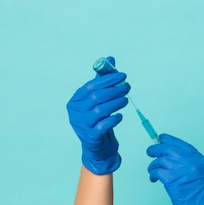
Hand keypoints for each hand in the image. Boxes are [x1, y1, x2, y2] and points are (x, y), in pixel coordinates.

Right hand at [67, 57, 129, 174]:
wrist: (96, 145)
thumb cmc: (97, 118)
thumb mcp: (98, 100)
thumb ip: (102, 80)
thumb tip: (111, 58)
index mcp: (76, 100)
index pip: (91, 86)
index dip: (108, 79)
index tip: (122, 75)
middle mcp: (75, 111)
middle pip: (97, 97)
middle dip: (115, 90)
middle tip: (128, 87)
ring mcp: (81, 125)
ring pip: (101, 110)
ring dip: (116, 103)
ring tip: (126, 100)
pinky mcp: (90, 136)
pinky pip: (104, 125)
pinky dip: (113, 119)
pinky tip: (119, 116)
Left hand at [147, 134, 203, 204]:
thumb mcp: (202, 175)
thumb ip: (190, 165)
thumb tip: (172, 159)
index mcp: (199, 160)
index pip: (181, 144)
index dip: (169, 140)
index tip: (161, 138)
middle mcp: (191, 162)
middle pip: (168, 148)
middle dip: (156, 149)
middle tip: (150, 152)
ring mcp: (182, 170)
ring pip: (160, 160)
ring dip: (153, 165)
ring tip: (153, 172)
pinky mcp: (173, 181)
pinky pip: (157, 172)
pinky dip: (153, 174)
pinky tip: (154, 179)